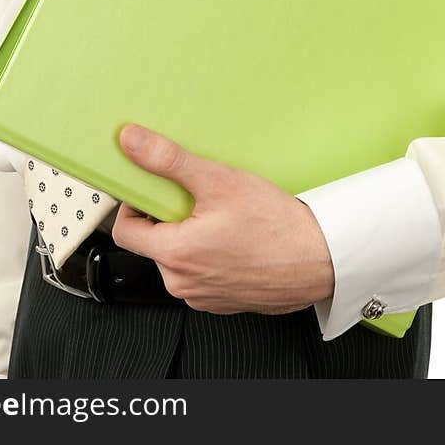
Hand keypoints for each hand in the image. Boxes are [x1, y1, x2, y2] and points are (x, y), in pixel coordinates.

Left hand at [112, 123, 334, 315]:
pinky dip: (211, 255)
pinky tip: (237, 238)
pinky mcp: (222, 302)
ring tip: (225, 218)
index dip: (135, 205)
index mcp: (174, 256)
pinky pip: (202, 273)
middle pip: (154, 243)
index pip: (123, 232)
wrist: (320, 259)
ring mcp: (203, 296)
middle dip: (171, 218)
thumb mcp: (219, 180)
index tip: (154, 191)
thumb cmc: (276, 226)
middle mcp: (182, 283)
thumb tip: (133, 142)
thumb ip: (169, 160)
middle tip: (202, 199)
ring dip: (192, 236)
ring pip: (179, 259)